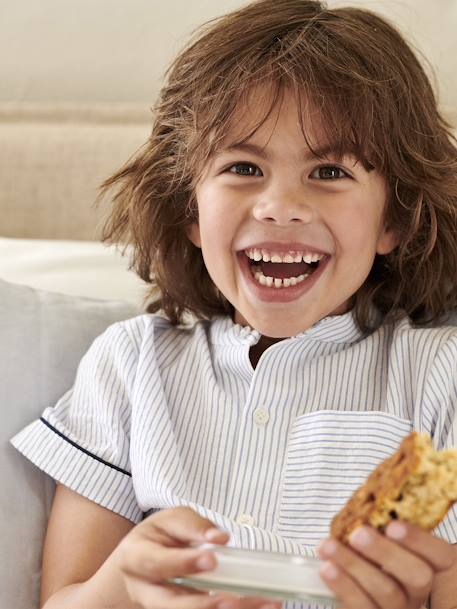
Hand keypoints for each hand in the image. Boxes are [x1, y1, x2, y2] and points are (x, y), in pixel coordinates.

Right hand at [112, 506, 281, 608]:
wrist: (146, 556)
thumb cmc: (160, 535)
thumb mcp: (172, 519)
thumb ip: (193, 525)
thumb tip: (219, 538)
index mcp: (135, 558)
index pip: (156, 563)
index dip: (183, 563)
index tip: (212, 559)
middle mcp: (144, 590)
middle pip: (171, 605)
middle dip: (203, 605)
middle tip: (232, 600)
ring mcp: (160, 607)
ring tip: (260, 605)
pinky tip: (259, 607)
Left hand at [317, 521, 455, 608]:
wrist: (354, 585)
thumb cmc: (367, 552)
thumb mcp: (379, 538)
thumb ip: (379, 526)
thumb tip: (363, 500)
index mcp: (426, 565)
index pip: (440, 555)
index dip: (420, 541)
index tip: (392, 525)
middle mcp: (417, 590)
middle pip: (417, 576)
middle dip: (386, 553)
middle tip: (359, 534)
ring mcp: (399, 608)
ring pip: (387, 593)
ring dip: (354, 566)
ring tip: (329, 546)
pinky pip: (362, 607)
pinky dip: (343, 586)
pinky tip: (327, 568)